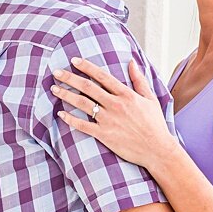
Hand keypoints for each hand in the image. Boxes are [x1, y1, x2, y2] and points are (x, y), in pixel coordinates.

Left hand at [51, 57, 177, 168]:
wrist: (158, 150)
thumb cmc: (155, 124)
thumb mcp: (150, 99)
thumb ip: (139, 80)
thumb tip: (132, 61)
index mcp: (127, 95)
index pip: (102, 77)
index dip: (86, 67)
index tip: (74, 61)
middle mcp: (116, 105)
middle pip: (88, 87)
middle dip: (70, 78)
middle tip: (56, 72)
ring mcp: (109, 120)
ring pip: (82, 104)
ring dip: (66, 95)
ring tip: (54, 89)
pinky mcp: (105, 135)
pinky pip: (83, 125)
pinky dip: (70, 119)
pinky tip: (61, 114)